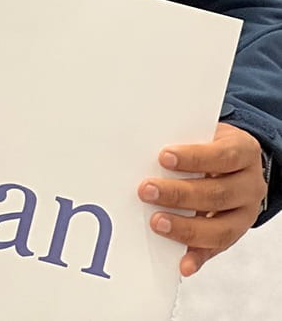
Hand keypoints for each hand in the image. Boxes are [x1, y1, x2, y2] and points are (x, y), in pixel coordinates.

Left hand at [137, 122, 264, 276]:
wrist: (237, 160)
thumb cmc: (211, 145)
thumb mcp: (205, 133)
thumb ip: (185, 143)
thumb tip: (145, 153)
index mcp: (244, 152)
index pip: (222, 156)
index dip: (193, 158)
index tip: (163, 157)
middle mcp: (250, 185)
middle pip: (217, 194)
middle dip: (179, 195)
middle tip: (147, 191)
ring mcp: (246, 213)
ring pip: (220, 227)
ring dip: (185, 228)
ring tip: (156, 222)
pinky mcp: (236, 234)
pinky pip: (217, 249)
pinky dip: (198, 257)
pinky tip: (182, 263)